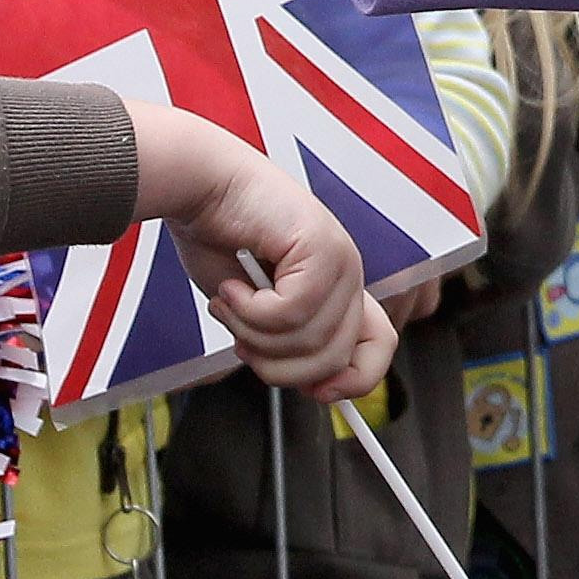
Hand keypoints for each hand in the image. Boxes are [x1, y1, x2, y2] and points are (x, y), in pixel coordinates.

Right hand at [126, 102, 390, 399]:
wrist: (199, 185)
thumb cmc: (220, 239)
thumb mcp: (257, 310)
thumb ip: (289, 344)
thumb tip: (316, 387)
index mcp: (341, 288)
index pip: (379, 347)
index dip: (351, 382)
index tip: (312, 393)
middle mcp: (349, 272)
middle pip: (333, 358)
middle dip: (276, 365)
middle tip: (241, 338)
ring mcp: (340, 258)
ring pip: (308, 341)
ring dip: (252, 334)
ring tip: (230, 303)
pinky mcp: (320, 247)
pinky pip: (289, 314)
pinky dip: (248, 311)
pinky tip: (232, 287)